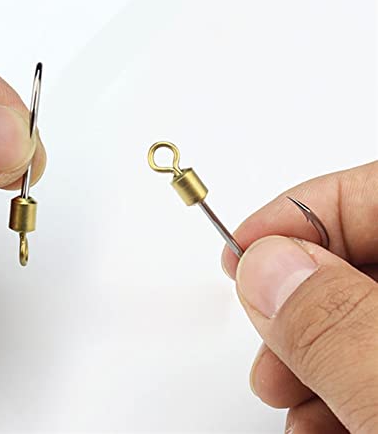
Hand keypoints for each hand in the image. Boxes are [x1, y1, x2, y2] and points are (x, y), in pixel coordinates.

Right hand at [222, 162, 377, 432]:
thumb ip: (334, 326)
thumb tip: (266, 266)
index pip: (371, 193)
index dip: (297, 213)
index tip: (239, 246)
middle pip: (357, 255)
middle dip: (293, 295)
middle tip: (261, 331)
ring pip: (356, 312)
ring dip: (304, 350)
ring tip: (281, 393)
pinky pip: (369, 357)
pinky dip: (332, 383)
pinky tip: (317, 419)